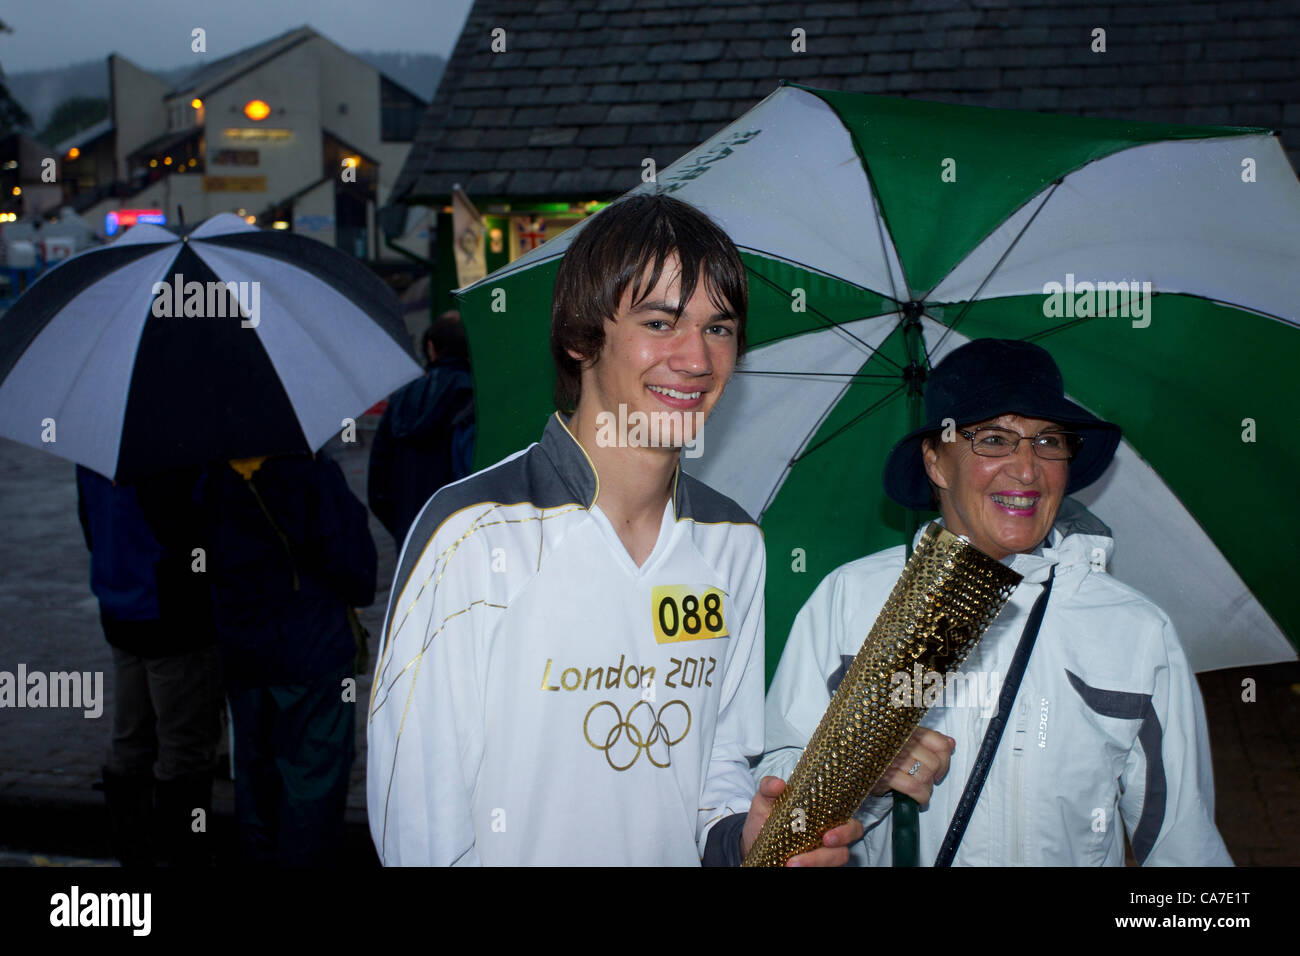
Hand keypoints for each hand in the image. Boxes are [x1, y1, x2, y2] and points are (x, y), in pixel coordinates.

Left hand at [741, 775, 864, 866]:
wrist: (752, 847)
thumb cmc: (764, 821)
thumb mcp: (763, 802)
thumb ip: (768, 788)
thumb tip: (779, 784)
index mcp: (823, 818)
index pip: (849, 823)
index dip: (847, 830)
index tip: (827, 836)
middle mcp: (828, 836)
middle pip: (850, 842)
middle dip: (841, 843)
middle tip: (823, 843)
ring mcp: (823, 854)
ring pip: (836, 859)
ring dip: (816, 862)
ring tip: (790, 864)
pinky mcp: (817, 865)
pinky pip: (823, 869)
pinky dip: (809, 867)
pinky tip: (789, 867)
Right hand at [870, 727, 954, 806]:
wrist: (850, 759)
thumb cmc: (879, 750)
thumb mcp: (904, 739)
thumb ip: (929, 739)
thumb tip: (951, 743)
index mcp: (908, 731)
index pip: (939, 744)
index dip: (945, 761)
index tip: (939, 770)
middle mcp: (901, 742)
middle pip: (934, 763)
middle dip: (933, 778)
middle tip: (924, 781)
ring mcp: (893, 758)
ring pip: (925, 777)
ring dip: (926, 789)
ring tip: (918, 789)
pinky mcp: (885, 775)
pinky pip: (914, 788)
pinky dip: (921, 797)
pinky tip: (917, 799)